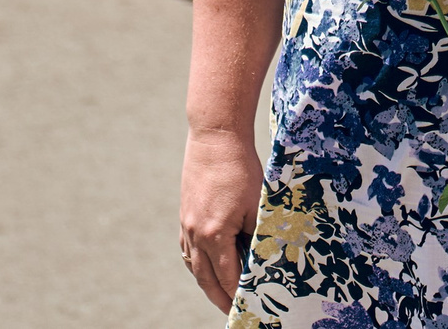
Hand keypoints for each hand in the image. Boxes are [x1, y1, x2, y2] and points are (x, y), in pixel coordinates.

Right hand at [181, 127, 264, 311]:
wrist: (215, 136)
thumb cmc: (241, 169)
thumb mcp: (257, 205)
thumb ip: (257, 235)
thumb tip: (262, 259)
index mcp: (215, 235)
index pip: (227, 278)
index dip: (238, 296)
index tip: (248, 309)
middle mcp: (196, 233)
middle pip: (206, 278)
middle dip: (220, 298)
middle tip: (232, 312)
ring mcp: (187, 223)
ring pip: (194, 265)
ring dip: (206, 283)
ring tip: (219, 294)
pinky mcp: (185, 213)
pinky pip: (188, 249)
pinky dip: (197, 263)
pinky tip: (205, 265)